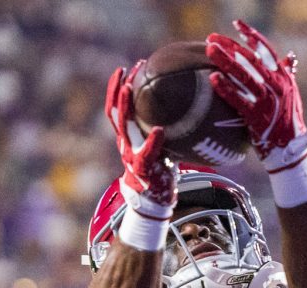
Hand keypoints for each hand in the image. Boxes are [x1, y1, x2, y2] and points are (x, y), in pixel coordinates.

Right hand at [105, 62, 177, 216]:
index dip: (116, 89)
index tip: (124, 69)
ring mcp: (131, 154)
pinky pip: (146, 152)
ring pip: (123, 126)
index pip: (117, 108)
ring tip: (129, 88)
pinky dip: (152, 140)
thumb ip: (168, 130)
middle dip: (118, 89)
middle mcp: (125, 143)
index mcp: (128, 137)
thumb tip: (191, 109)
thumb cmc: (161, 170)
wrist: (154, 200)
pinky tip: (160, 129)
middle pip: (115, 112)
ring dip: (125, 105)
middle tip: (126, 70)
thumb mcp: (163, 146)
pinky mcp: (142, 168)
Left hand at [206, 21, 306, 171]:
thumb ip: (288, 75)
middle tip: (212, 39)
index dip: (251, 36)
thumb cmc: (288, 122)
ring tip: (209, 51)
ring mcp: (269, 102)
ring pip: (245, 76)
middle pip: (252, 60)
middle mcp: (278, 87)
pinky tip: (213, 79)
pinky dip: (227, 88)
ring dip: (226, 61)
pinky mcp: (259, 118)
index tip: (236, 24)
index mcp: (285, 78)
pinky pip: (240, 100)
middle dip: (231, 47)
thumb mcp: (292, 96)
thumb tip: (290, 56)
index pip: (267, 51)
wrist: (291, 152)